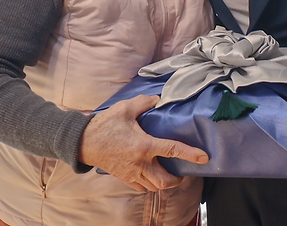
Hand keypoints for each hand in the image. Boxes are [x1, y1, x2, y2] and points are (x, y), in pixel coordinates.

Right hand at [78, 94, 207, 191]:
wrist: (83, 142)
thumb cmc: (104, 125)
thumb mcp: (125, 108)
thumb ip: (144, 102)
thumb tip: (158, 99)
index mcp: (143, 145)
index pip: (172, 150)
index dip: (190, 154)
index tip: (204, 157)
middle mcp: (140, 163)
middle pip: (165, 180)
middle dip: (178, 179)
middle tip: (184, 172)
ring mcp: (131, 173)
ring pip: (154, 187)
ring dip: (165, 184)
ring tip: (171, 174)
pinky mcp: (124, 177)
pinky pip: (142, 187)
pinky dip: (151, 185)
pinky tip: (154, 175)